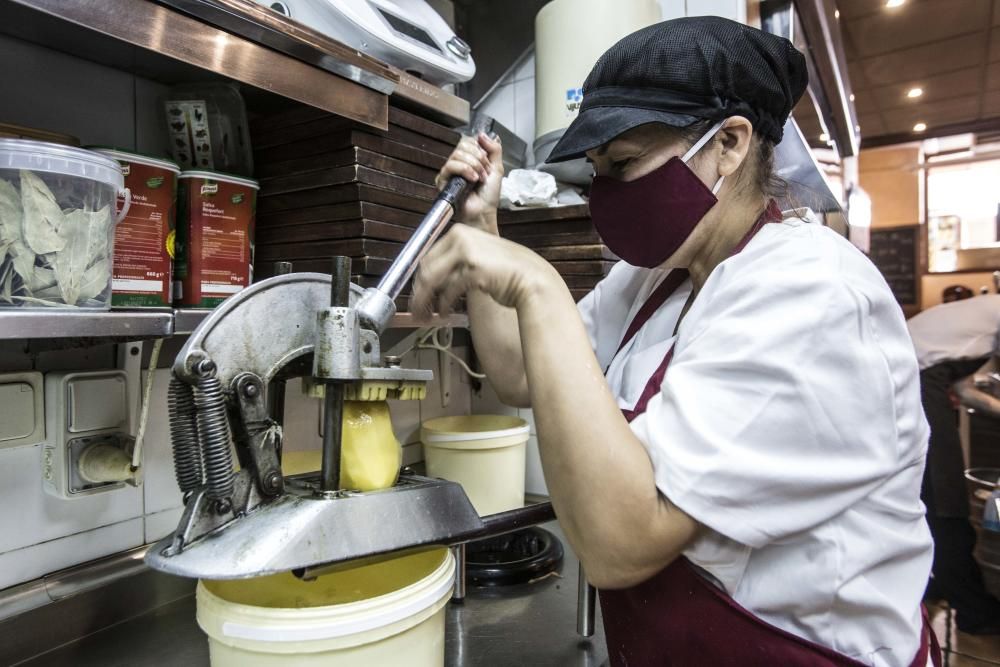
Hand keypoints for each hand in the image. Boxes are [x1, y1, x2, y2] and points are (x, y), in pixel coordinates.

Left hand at [412, 224, 562, 316]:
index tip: (417, 293)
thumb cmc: (507, 271)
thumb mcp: (477, 257)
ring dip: (425, 301)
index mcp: (459, 232)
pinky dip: (443, 305)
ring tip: (425, 316)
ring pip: (433, 280)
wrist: (531, 279)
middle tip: (416, 310)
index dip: (419, 279)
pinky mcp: (473, 271)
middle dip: (418, 293)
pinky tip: (443, 314)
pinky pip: (449, 291)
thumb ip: (455, 261)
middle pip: (426, 268)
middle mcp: (460, 239)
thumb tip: (430, 279)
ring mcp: (467, 253)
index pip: (428, 256)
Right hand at [435, 133, 503, 230]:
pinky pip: (450, 166)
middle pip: (463, 145)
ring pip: (457, 155)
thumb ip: (494, 149)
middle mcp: (458, 163)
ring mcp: (450, 171)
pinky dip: (464, 170)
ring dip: (473, 165)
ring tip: (479, 178)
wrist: (483, 211)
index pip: (468, 141)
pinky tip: (472, 180)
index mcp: (469, 159)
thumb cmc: (488, 195)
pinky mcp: (443, 180)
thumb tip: (482, 134)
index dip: (479, 148)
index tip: (487, 162)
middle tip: (485, 171)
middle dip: (478, 158)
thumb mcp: (497, 168)